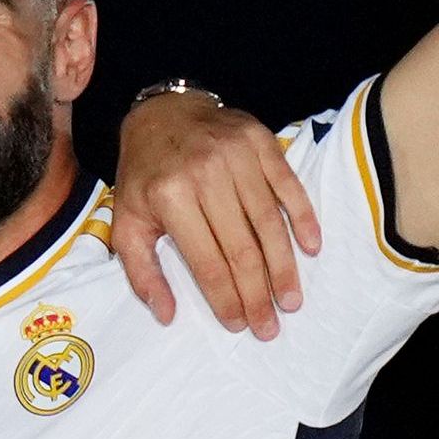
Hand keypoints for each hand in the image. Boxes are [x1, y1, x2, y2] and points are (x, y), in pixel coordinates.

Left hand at [106, 92, 316, 337]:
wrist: (163, 111)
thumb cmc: (145, 173)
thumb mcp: (127, 220)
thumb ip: (141, 270)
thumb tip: (166, 314)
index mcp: (169, 196)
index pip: (206, 261)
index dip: (226, 298)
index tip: (238, 325)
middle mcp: (205, 174)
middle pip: (242, 249)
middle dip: (258, 294)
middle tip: (270, 327)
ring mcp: (236, 155)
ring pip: (269, 223)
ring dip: (284, 267)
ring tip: (292, 301)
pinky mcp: (260, 141)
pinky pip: (289, 186)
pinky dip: (304, 218)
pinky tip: (311, 248)